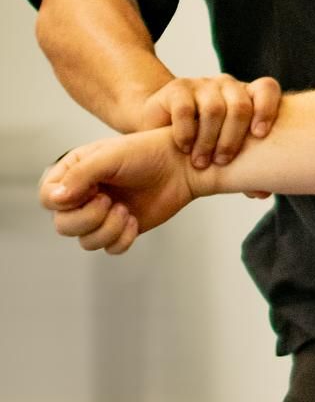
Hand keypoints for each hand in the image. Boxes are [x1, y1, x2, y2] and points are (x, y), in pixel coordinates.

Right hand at [40, 130, 203, 255]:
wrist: (180, 166)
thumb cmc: (145, 153)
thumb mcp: (109, 157)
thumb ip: (80, 176)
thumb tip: (56, 199)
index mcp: (73, 174)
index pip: (48, 198)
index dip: (63, 202)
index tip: (92, 190)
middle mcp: (83, 196)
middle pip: (63, 225)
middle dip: (87, 218)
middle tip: (110, 201)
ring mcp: (102, 215)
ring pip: (86, 241)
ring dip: (107, 229)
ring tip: (125, 210)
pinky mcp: (122, 229)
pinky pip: (110, 249)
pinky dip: (122, 239)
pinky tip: (134, 221)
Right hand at [137, 72, 281, 170]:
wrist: (161, 126)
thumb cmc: (203, 140)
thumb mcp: (227, 152)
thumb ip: (246, 169)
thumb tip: (263, 193)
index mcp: (247, 96)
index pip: (266, 88)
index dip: (267, 109)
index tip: (260, 135)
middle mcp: (227, 86)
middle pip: (240, 105)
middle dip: (233, 138)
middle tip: (222, 162)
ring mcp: (202, 84)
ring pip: (214, 108)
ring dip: (208, 140)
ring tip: (201, 163)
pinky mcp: (177, 88)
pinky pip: (184, 109)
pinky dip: (186, 132)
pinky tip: (184, 148)